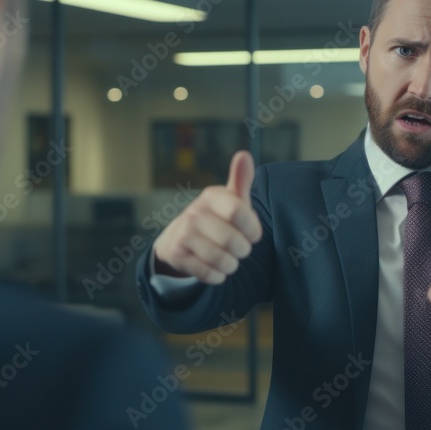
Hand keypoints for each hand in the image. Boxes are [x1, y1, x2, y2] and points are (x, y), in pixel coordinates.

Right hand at [152, 151, 262, 284]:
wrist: (180, 238)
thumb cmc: (216, 217)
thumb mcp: (230, 199)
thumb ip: (241, 180)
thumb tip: (244, 154)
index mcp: (212, 196)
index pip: (239, 213)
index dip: (253, 229)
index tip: (253, 234)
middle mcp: (194, 213)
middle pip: (233, 241)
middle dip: (243, 250)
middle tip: (239, 248)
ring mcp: (183, 235)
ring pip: (222, 261)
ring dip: (231, 264)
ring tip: (229, 258)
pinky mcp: (178, 256)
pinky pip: (210, 275)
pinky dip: (218, 275)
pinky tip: (215, 267)